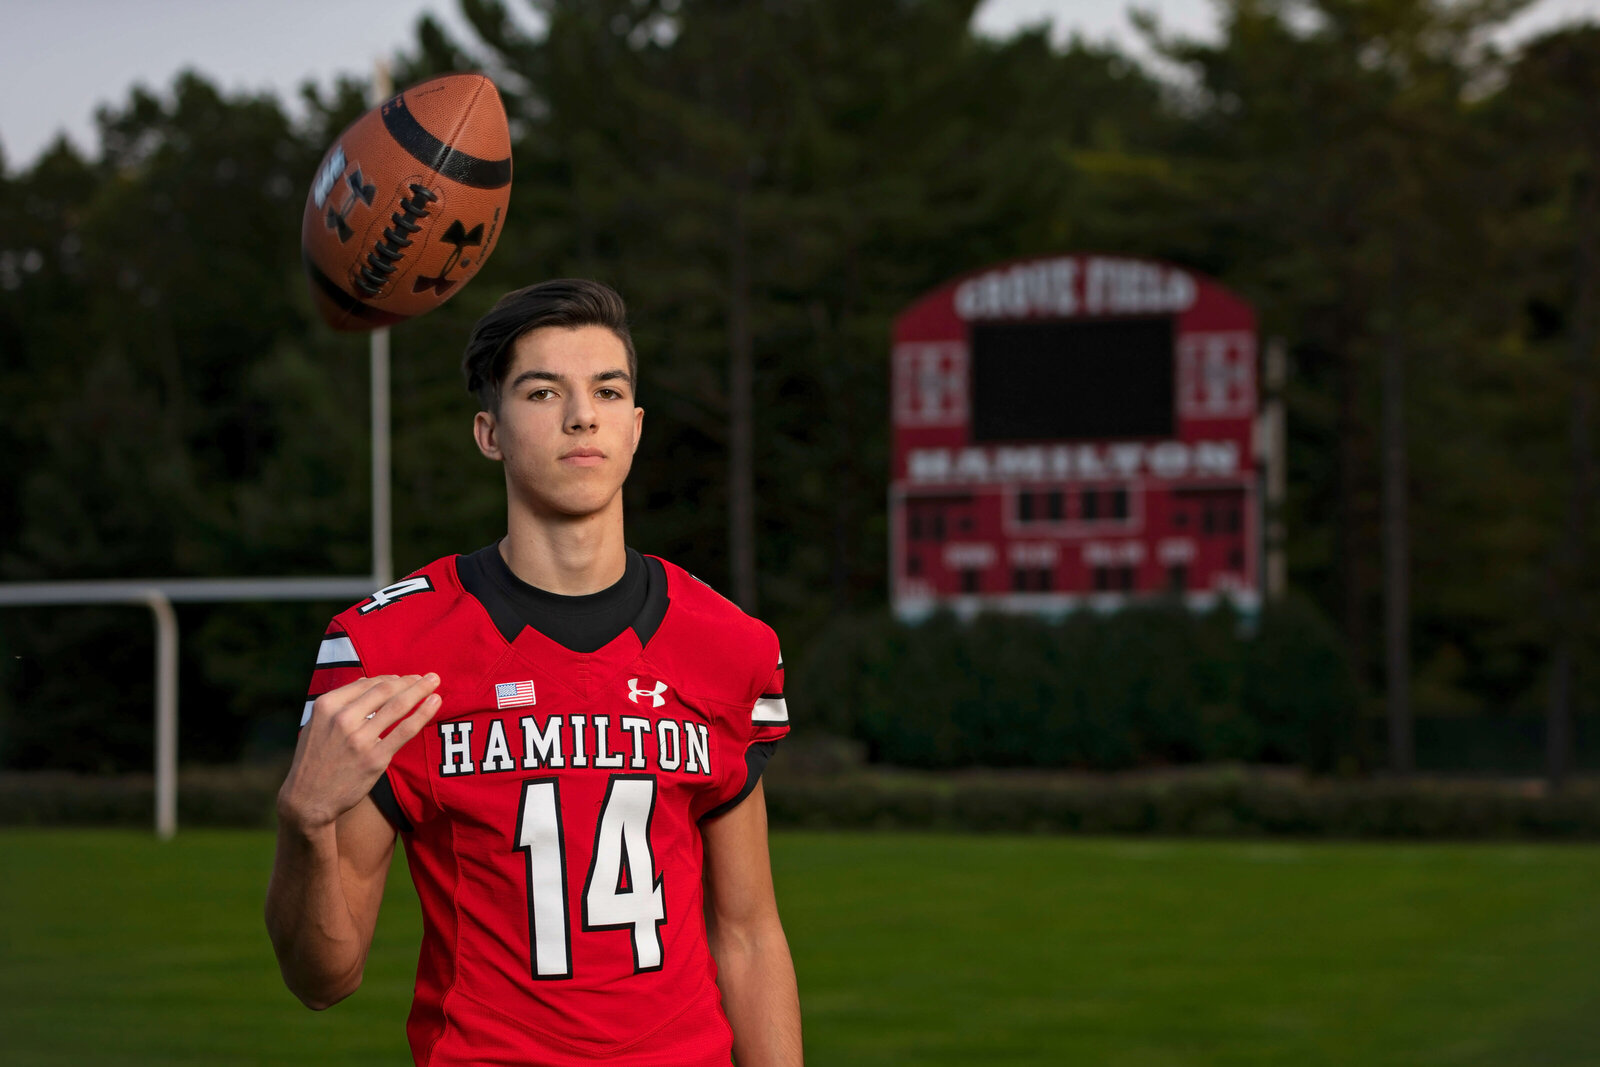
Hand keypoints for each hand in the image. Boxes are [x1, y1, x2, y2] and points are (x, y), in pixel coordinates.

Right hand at [278, 674, 440, 831]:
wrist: (308, 800)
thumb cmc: (314, 760)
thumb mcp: (316, 725)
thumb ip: (340, 704)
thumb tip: (367, 682)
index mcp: (327, 706)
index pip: (367, 684)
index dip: (390, 678)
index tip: (404, 678)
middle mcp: (342, 719)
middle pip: (385, 690)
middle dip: (410, 681)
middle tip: (428, 677)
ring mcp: (360, 739)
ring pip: (398, 706)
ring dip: (420, 690)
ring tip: (435, 681)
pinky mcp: (375, 758)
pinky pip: (405, 730)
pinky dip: (423, 713)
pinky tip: (435, 703)